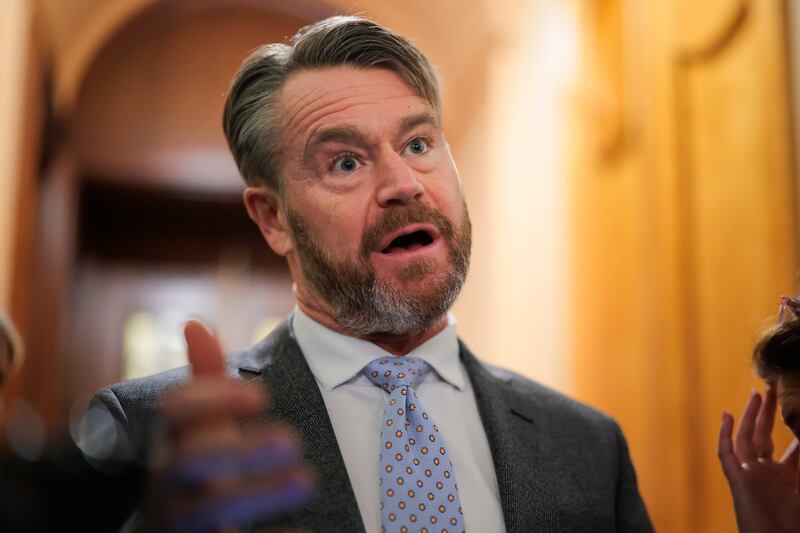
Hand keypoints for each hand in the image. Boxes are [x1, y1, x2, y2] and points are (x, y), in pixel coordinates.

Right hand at [140, 321, 312, 532]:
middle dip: (240, 448)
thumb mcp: (197, 430)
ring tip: (307, 478)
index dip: (212, 398)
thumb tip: (194, 322)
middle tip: (292, 439)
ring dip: (261, 492)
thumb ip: (202, 382)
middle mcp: (167, 482)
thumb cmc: (193, 470)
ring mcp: (181, 520)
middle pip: (191, 462)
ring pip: (212, 508)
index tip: (261, 395)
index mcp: (169, 444)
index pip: (173, 412)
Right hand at [718, 389, 799, 532]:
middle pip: (766, 434)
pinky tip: (725, 415)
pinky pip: (727, 453)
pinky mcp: (736, 479)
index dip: (796, 427)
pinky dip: (724, 434)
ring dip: (750, 416)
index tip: (798, 407)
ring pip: (748, 438)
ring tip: (755, 394)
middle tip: (773, 389)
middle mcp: (766, 471)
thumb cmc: (794, 525)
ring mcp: (750, 474)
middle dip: (770, 413)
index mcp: (787, 476)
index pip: (793, 445)